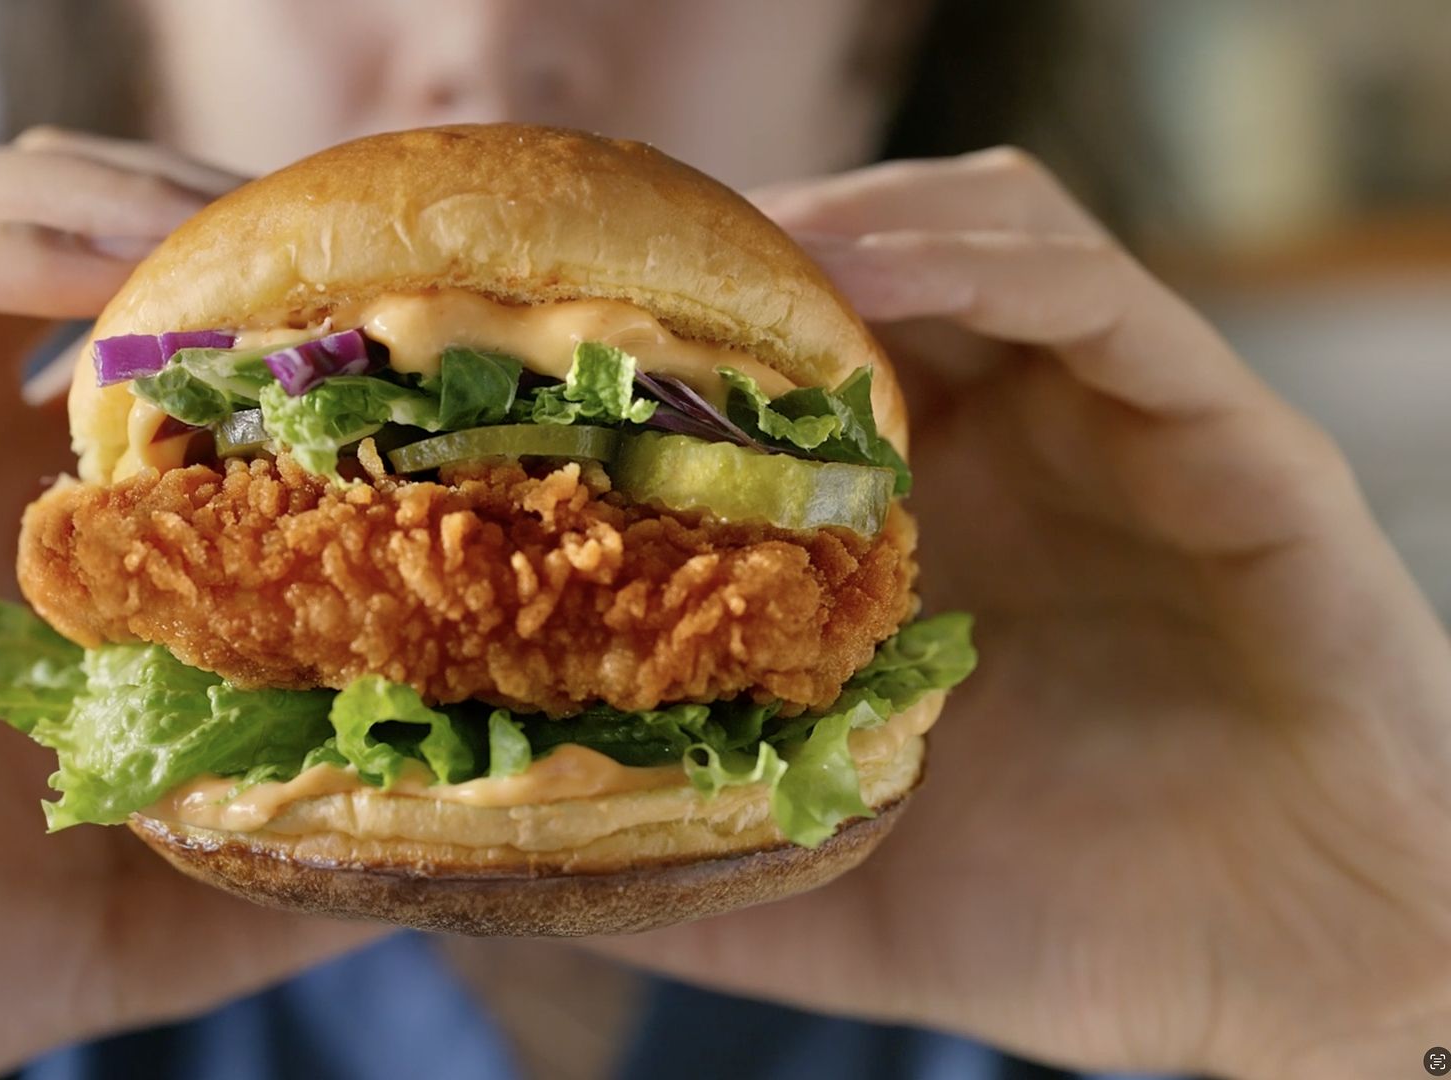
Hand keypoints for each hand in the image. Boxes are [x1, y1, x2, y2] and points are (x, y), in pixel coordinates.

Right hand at [0, 129, 370, 1079]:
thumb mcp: (158, 907)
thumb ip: (283, 847)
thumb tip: (448, 825)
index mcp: (38, 520)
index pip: (156, 322)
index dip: (272, 291)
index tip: (397, 307)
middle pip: (71, 220)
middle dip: (204, 209)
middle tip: (329, 248)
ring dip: (106, 196)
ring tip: (230, 252)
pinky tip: (106, 285)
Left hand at [594, 149, 1450, 1078]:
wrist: (1299, 973)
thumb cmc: (1078, 927)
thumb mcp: (843, 893)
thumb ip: (702, 866)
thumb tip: (517, 876)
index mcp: (924, 530)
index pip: (790, 378)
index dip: (677, 346)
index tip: (552, 350)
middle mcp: (1017, 452)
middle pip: (869, 276)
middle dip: (747, 257)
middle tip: (621, 267)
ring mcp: (1121, 431)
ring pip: (982, 242)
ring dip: (851, 225)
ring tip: (736, 250)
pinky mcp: (1230, 438)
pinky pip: (1105, 301)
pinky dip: (982, 260)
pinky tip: (869, 274)